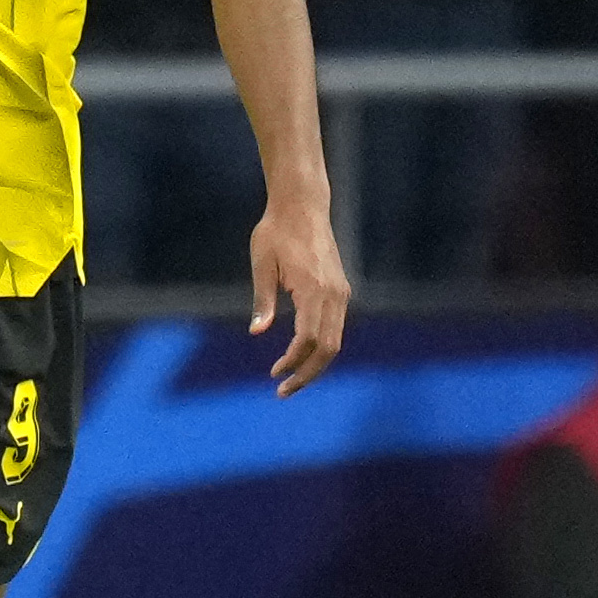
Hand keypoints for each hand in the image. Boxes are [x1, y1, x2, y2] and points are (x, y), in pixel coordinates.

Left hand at [250, 197, 348, 395]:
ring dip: (315, 365)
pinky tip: (300, 357)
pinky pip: (334, 328)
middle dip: (307, 373)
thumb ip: (262, 300)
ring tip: (290, 380)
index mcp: (314, 289)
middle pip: (328, 348)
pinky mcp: (340, 290)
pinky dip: (321, 348)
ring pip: (335, 341)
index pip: (307, 339)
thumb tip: (256, 332)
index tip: (273, 374)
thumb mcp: (262, 264)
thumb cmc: (275, 232)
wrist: (301, 206)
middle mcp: (334, 294)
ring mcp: (341, 293)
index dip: (292, 362)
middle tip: (282, 391)